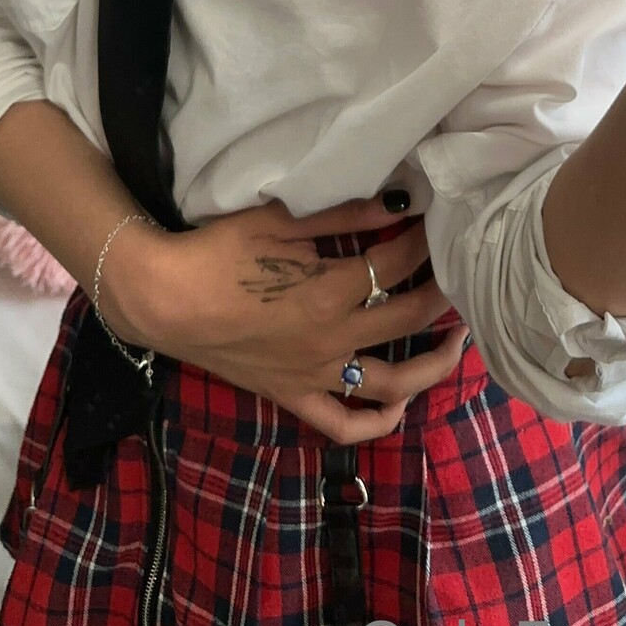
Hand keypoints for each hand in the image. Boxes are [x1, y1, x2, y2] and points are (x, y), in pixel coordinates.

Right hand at [101, 196, 466, 444]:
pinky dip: (379, 421)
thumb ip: (344, 215)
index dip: (423, 240)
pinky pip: (344, 424)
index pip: (397, 265)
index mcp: (329, 293)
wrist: (164, 300)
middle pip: (407, 317)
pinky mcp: (294, 396)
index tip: (436, 221)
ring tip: (457, 339)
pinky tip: (401, 402)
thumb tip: (399, 201)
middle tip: (461, 270)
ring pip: (393, 384)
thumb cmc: (217, 253)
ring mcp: (315, 376)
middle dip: (442, 292)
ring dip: (434, 364)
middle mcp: (331, 341)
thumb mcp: (279, 221)